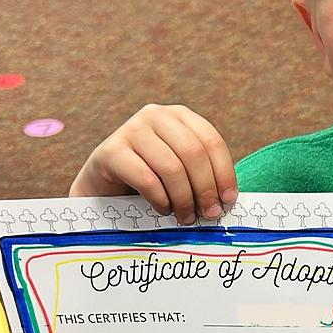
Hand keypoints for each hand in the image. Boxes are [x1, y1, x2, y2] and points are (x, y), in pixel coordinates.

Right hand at [69, 104, 236, 224]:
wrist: (104, 185)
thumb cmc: (152, 178)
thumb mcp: (181, 168)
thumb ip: (202, 174)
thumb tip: (227, 200)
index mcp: (180, 115)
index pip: (211, 141)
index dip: (223, 172)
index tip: (228, 200)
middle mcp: (156, 115)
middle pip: (193, 153)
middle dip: (205, 188)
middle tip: (209, 214)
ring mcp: (131, 129)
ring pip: (171, 167)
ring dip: (184, 199)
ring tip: (186, 217)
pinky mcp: (110, 150)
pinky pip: (146, 179)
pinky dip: (160, 199)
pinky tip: (163, 210)